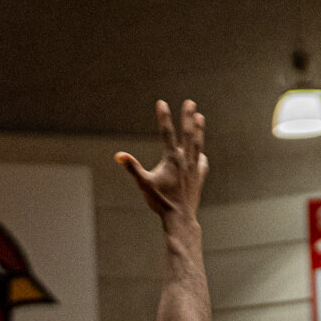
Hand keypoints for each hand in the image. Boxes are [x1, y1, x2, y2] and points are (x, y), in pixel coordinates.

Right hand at [116, 99, 206, 222]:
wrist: (180, 218)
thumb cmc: (160, 202)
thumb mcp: (144, 184)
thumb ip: (132, 168)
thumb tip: (119, 156)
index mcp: (171, 158)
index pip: (166, 132)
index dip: (163, 117)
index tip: (161, 102)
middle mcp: (185, 159)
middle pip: (188, 133)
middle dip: (188, 116)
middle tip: (190, 102)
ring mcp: (194, 168)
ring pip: (197, 144)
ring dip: (198, 130)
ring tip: (200, 117)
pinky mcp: (199, 178)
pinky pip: (202, 163)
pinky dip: (201, 156)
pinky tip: (202, 154)